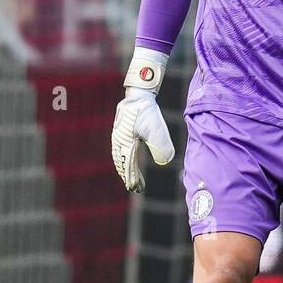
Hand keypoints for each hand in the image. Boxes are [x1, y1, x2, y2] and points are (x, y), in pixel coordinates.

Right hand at [111, 49, 174, 191]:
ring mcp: (117, 136)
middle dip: (128, 176)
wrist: (138, 94)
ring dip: (124, 168)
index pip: (129, 166)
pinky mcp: (120, 131)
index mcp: (126, 144)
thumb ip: (161, 147)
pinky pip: (118, 149)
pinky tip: (127, 160)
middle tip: (135, 188)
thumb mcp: (157, 129)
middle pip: (122, 164)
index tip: (137, 189)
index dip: (133, 178)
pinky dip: (122, 158)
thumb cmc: (147, 112)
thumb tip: (165, 162)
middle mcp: (119, 142)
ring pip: (119, 157)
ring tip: (131, 178)